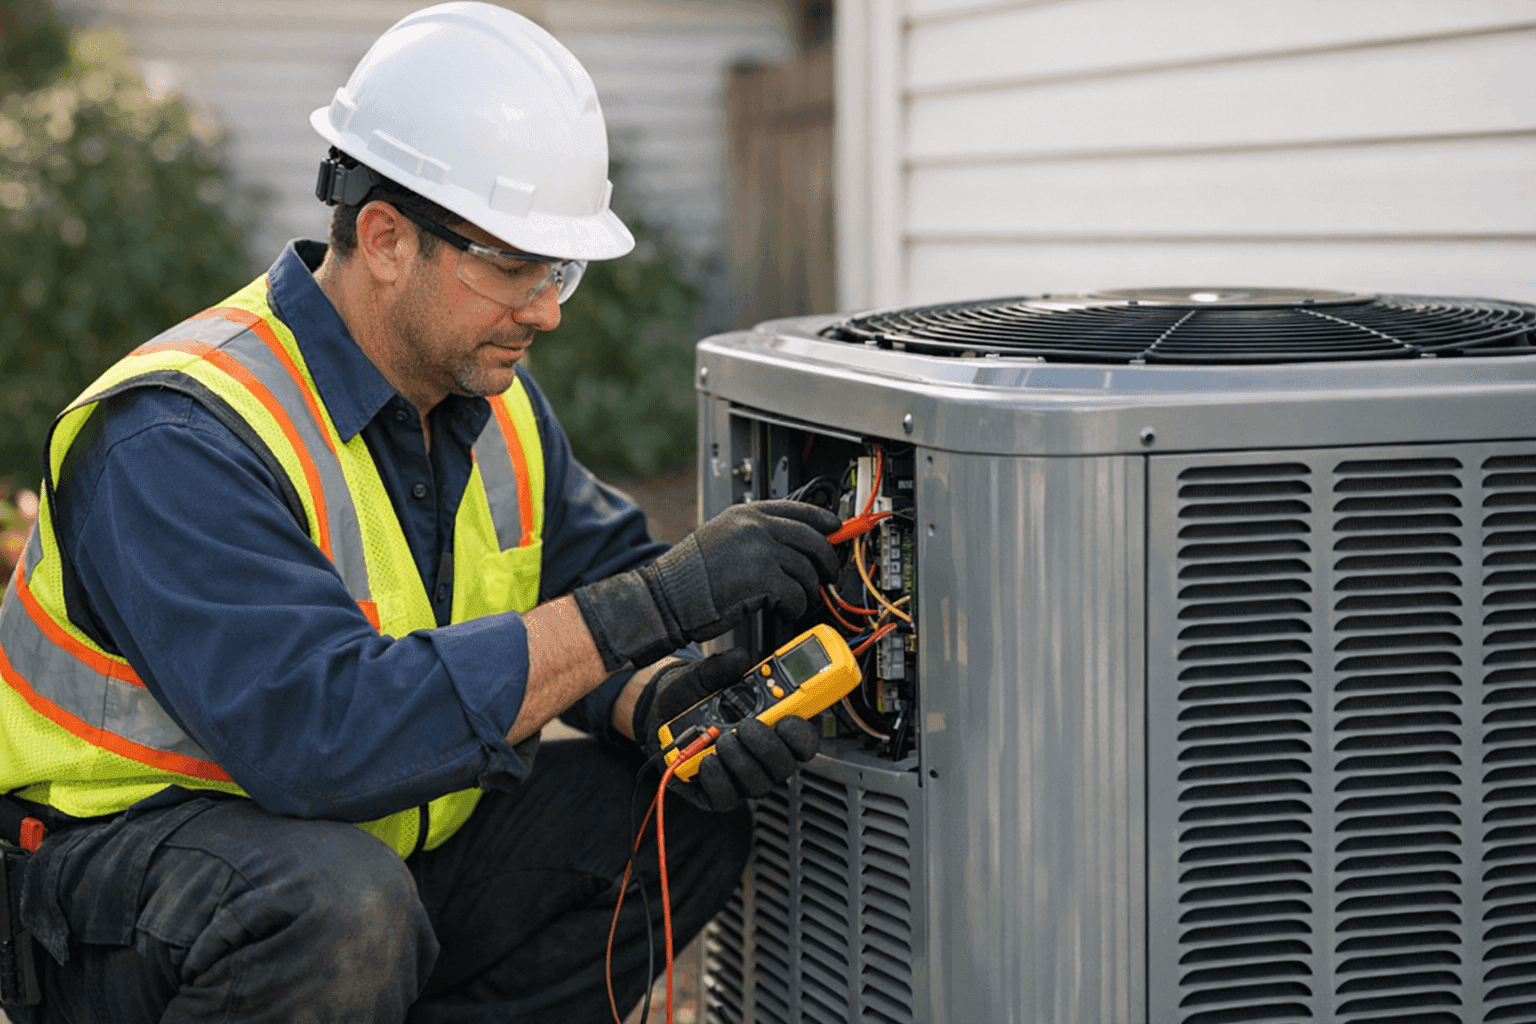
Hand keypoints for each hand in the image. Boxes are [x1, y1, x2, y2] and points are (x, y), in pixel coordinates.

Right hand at [573, 500, 840, 669]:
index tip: (836, 529)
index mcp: (745, 514)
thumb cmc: (688, 576)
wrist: (666, 597)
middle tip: (829, 575)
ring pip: (807, 570)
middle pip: (812, 539)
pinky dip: (796, 606)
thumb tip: (792, 542)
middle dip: (827, 560)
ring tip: (797, 600)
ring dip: (807, 590)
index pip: (797, 509)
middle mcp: (755, 527)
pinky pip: (797, 594)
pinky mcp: (763, 579)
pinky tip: (786, 610)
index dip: (823, 520)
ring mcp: (760, 551)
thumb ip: (754, 534)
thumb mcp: (721, 537)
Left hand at [633, 649, 820, 812]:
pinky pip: (725, 797)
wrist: (661, 714)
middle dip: (768, 746)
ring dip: (741, 760)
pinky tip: (707, 759)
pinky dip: (717, 778)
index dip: (801, 734)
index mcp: (772, 728)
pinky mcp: (717, 793)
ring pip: (757, 783)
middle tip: (747, 725)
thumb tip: (739, 659)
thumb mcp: (705, 676)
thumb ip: (723, 666)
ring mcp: (741, 778)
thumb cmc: (693, 698)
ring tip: (722, 739)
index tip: (787, 719)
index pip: (803, 741)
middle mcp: (762, 758)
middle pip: (784, 766)